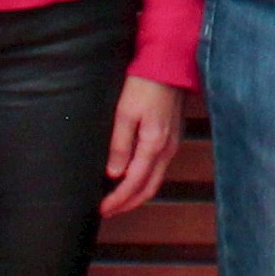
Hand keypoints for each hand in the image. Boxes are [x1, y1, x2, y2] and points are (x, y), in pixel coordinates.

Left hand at [103, 77, 185, 217]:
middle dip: (128, 203)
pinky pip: (159, 167)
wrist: (168, 64)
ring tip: (118, 199)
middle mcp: (167, 149)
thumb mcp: (125, 113)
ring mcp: (172, 143)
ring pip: (155, 179)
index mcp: (154, 145)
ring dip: (137, 193)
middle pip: (149, 188)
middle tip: (108, 211)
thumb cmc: (145, 84)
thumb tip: (114, 174)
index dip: (118, 200)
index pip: (134, 183)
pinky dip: (145, 180)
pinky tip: (133, 177)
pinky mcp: (172, 136)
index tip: (102, 209)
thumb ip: (120, 145)